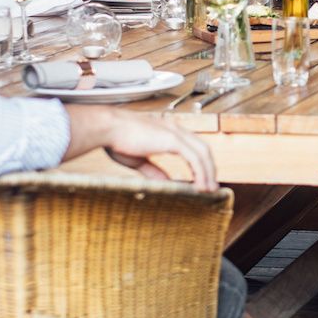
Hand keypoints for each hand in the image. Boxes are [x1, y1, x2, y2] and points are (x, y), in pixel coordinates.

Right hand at [74, 104, 218, 190]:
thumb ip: (153, 170)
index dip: (200, 163)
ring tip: (209, 190)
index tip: (202, 179)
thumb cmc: (115, 140)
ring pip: (202, 153)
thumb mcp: (138, 159)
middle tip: (211, 186)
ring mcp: (175, 133)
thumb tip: (165, 183)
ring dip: (208, 172)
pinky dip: (201, 172)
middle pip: (202, 149)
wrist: (106, 127)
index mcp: (167, 132)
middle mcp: (174, 129)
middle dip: (209, 168)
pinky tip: (201, 185)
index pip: (192, 146)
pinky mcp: (172, 139)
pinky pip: (194, 158)